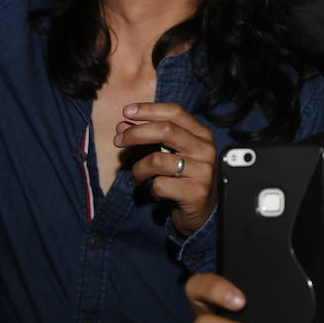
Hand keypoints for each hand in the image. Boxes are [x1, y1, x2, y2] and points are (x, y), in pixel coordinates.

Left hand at [115, 102, 217, 235]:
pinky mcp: (195, 192)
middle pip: (166, 130)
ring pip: (157, 160)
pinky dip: (151, 190)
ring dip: (139, 169)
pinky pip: (160, 185)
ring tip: (138, 177)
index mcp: (202, 135)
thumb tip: (122, 126)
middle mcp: (205, 150)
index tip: (127, 111)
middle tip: (118, 141)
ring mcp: (203, 171)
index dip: (149, 109)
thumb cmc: (183, 179)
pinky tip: (157, 193)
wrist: (203, 213)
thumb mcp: (169, 154)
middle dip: (135, 133)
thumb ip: (149, 138)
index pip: (175, 112)